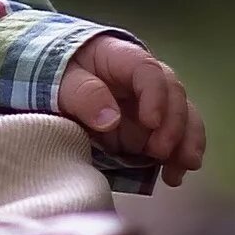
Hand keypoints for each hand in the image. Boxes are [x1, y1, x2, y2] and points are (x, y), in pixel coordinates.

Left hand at [56, 34, 206, 187]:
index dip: (155, 96)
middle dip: (175, 124)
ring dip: (186, 143)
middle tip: (160, 151)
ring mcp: (149, 104)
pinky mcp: (148, 129)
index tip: (150, 122)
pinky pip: (174, 139)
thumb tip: (111, 120)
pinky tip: (173, 176)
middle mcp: (144, 80)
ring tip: (179, 170)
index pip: (148, 71)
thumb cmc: (54, 75)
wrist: (48, 84)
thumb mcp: (59, 81)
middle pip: (174, 94)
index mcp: (121, 58)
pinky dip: (178, 157)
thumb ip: (83, 94)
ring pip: (183, 117)